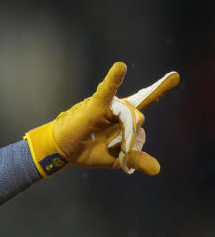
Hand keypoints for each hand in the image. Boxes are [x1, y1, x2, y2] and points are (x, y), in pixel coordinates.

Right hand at [25, 62, 178, 175]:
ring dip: (121, 134)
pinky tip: (120, 67)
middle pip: (138, 119)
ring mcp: (108, 106)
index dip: (159, 89)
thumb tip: (157, 169)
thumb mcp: (115, 159)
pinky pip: (107, 91)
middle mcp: (118, 108)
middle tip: (113, 148)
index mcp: (124, 118)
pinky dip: (113, 80)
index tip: (175, 76)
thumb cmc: (86, 151)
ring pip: (129, 116)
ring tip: (104, 143)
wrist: (62, 152)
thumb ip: (136, 159)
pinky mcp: (95, 105)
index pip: (146, 99)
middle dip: (128, 138)